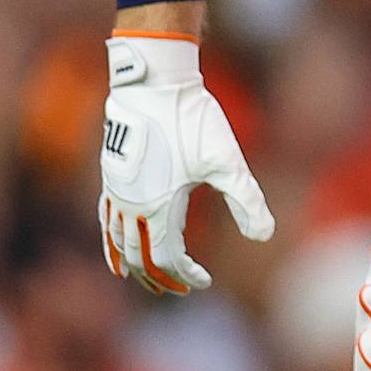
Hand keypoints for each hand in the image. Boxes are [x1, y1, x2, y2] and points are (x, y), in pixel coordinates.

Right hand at [98, 35, 274, 293]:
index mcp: (157, 208)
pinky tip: (116, 237)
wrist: (155, 82)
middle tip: (178, 289)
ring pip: (115, 241)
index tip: (204, 282)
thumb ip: (246, 199)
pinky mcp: (111, 172)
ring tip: (139, 277)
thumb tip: (266, 236)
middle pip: (137, 257)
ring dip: (130, 263)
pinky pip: (105, 216)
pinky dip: (109, 238)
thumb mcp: (227, 160)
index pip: (167, 258)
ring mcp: (116, 189)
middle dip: (157, 277)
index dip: (185, 275)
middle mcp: (130, 204)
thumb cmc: (191, 119)